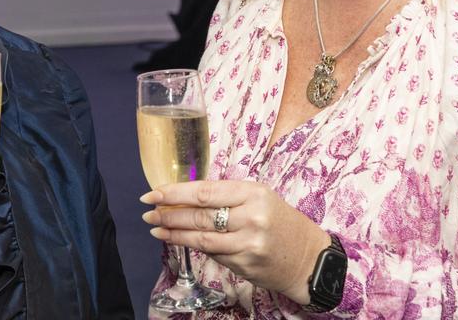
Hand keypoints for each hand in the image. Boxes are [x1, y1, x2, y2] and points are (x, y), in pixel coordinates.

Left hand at [141, 180, 329, 304]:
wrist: (309, 258)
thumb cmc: (282, 222)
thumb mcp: (260, 198)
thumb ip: (227, 196)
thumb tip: (186, 195)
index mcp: (254, 193)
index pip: (205, 192)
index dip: (175, 193)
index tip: (154, 193)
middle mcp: (251, 218)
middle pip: (199, 215)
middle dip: (169, 213)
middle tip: (148, 211)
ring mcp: (248, 245)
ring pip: (201, 238)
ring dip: (174, 233)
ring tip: (155, 227)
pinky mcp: (245, 266)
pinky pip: (212, 254)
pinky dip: (193, 245)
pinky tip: (178, 240)